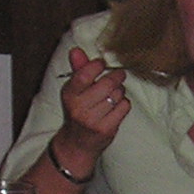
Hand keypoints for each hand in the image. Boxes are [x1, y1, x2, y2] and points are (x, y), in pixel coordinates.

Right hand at [53, 47, 130, 173]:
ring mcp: (93, 120)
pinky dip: (124, 103)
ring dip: (120, 91)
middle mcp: (79, 107)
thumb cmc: (78, 111)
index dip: (97, 65)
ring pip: (117, 95)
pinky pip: (124, 107)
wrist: (78, 143)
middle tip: (119, 75)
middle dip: (116, 77)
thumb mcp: (74, 91)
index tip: (102, 64)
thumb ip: (78, 70)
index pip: (85, 74)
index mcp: (69, 94)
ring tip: (115, 93)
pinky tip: (118, 105)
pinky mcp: (106, 129)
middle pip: (107, 84)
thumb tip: (76, 50)